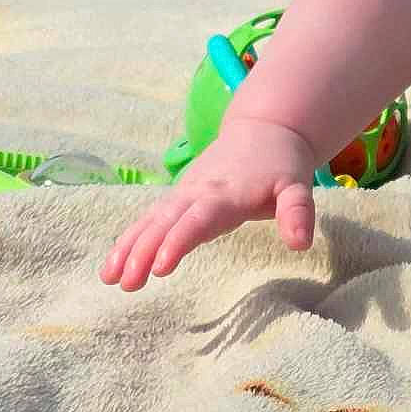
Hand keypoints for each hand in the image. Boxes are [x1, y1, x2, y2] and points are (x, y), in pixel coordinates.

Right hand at [100, 117, 319, 290]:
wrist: (264, 129)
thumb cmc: (282, 164)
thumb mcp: (298, 185)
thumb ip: (298, 211)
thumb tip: (302, 243)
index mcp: (227, 194)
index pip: (199, 220)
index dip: (179, 241)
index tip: (160, 266)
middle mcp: (198, 192)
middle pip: (166, 222)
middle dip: (143, 250)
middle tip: (126, 282)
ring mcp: (184, 194)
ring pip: (151, 220)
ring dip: (128, 246)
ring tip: (108, 277)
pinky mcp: (177, 198)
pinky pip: (148, 219)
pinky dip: (129, 239)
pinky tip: (112, 266)